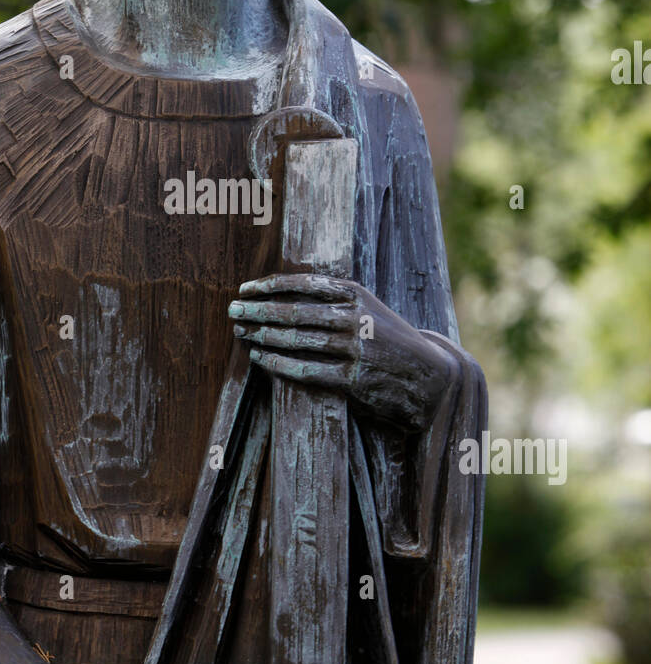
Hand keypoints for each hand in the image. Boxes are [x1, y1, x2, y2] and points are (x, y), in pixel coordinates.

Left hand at [228, 273, 456, 430]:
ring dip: (264, 336)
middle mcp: (356, 318)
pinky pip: (307, 370)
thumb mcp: (368, 309)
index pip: (304, 284)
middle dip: (259, 311)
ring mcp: (356, 349)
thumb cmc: (389, 340)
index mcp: (357, 294)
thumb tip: (283, 295)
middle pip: (295, 312)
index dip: (270, 286)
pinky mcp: (354, 380)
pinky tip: (261, 360)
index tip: (245, 289)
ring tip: (241, 333)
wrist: (429, 377)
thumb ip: (335, 301)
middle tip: (233, 311)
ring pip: (298, 340)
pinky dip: (279, 364)